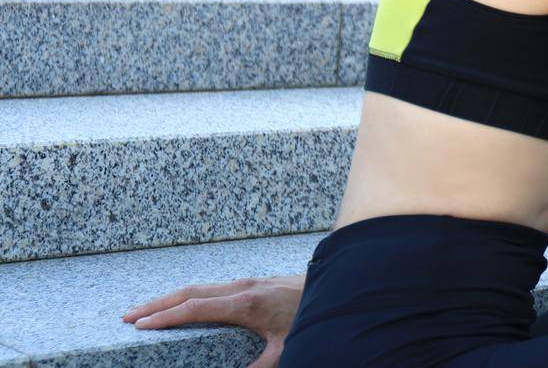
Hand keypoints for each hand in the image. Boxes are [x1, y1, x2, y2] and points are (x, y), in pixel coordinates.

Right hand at [122, 274, 304, 367]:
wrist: (336, 286)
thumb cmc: (310, 317)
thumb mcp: (285, 349)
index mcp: (245, 304)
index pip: (195, 308)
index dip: (166, 317)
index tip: (139, 325)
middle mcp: (241, 287)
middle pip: (190, 292)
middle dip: (157, 304)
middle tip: (127, 317)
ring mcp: (245, 281)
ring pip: (199, 286)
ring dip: (170, 297)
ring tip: (145, 311)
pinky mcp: (251, 282)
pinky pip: (211, 286)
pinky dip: (188, 294)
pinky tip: (180, 304)